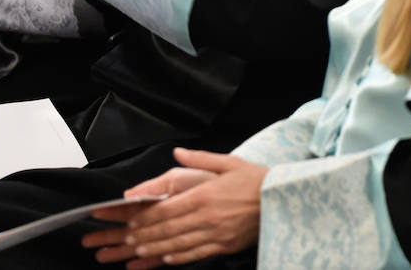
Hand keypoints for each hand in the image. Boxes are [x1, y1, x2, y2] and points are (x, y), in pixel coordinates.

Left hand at [85, 149, 264, 266]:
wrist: (283, 200)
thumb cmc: (255, 179)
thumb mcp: (228, 162)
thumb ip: (200, 158)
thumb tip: (177, 152)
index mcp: (205, 195)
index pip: (168, 209)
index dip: (147, 217)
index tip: (131, 220)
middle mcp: (207, 216)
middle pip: (169, 228)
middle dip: (145, 235)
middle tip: (126, 239)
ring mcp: (216, 233)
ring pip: (179, 244)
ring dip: (157, 248)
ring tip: (139, 251)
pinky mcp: (225, 245)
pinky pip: (198, 254)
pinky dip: (180, 257)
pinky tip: (167, 258)